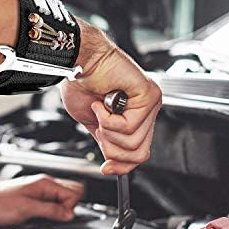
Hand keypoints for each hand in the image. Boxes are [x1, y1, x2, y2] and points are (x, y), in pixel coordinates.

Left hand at [0, 174, 83, 225]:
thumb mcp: (27, 209)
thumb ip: (50, 210)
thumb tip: (69, 214)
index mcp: (46, 184)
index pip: (73, 193)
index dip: (69, 208)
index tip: (59, 216)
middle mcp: (45, 184)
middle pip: (71, 193)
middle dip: (68, 207)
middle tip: (54, 216)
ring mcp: (40, 189)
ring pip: (62, 197)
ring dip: (59, 209)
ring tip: (45, 216)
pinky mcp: (35, 196)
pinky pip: (52, 201)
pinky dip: (50, 210)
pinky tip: (39, 215)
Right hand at [60, 20, 161, 175]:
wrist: (77, 61)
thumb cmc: (83, 83)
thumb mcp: (94, 124)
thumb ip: (108, 143)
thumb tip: (113, 166)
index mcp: (137, 116)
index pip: (140, 154)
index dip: (122, 165)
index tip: (106, 168)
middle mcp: (148, 109)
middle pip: (139, 154)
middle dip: (112, 146)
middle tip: (99, 126)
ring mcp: (151, 102)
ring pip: (133, 143)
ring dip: (107, 129)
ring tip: (100, 109)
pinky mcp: (148, 95)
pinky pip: (129, 126)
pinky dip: (108, 118)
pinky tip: (103, 102)